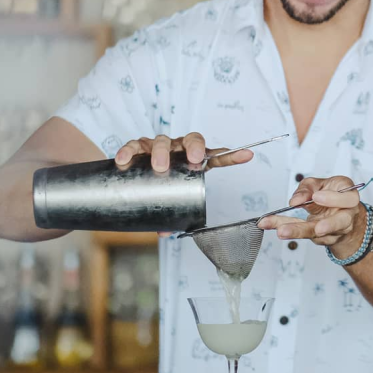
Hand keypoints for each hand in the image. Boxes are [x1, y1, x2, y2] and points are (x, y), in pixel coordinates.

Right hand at [114, 133, 253, 237]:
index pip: (215, 155)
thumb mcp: (174, 197)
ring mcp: (159, 146)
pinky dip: (129, 151)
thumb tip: (166, 232)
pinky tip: (125, 160)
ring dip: (161, 152)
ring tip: (159, 166)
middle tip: (193, 161)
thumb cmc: (162, 183)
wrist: (135, 171)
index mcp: (193, 159)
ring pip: (161, 141)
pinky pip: (134, 146)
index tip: (247, 156)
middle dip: (194, 148)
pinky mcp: (138, 148)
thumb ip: (173, 214)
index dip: (231, 156)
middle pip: (191, 140)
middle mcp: (179, 149)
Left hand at [256, 176, 366, 251]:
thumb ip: (306, 189)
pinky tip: (269, 224)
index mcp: (348, 196)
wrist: (335, 211)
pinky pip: (303, 234)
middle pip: (341, 222)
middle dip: (329, 225)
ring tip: (282, 231)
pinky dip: (286, 228)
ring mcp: (336, 230)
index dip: (334, 199)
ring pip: (319, 234)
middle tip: (317, 227)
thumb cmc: (329, 193)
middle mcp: (346, 215)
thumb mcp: (317, 184)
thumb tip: (295, 200)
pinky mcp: (322, 239)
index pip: (349, 199)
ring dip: (299, 232)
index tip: (316, 197)